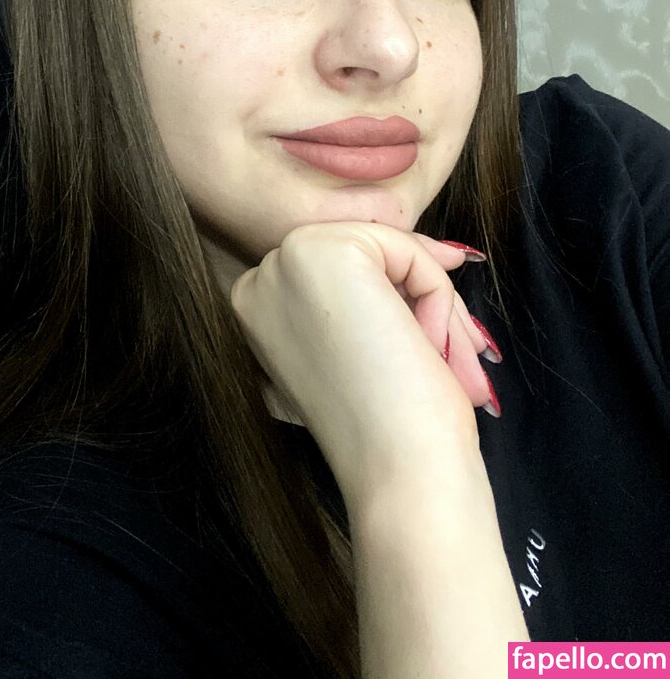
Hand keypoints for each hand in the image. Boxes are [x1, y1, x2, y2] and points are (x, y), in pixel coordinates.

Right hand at [230, 223, 495, 504]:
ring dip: (435, 303)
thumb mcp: (360, 353)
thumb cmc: (391, 429)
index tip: (438, 340)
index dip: (398, 301)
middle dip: (423, 299)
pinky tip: (432, 346)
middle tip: (466, 355)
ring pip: (389, 250)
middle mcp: (256, 282)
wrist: (399, 473)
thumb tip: (448, 252)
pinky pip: (406, 249)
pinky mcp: (323, 250)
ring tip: (457, 363)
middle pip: (366, 256)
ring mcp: (283, 262)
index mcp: (255, 313)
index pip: (341, 275)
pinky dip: (436, 295)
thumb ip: (372, 302)